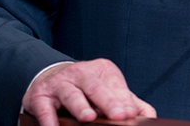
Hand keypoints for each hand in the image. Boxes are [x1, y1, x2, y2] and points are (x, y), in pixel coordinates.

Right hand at [23, 59, 155, 125]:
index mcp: (101, 70)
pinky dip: (48, 119)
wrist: (50, 78)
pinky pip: (44, 107)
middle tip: (121, 115)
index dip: (123, 99)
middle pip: (95, 87)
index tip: (131, 113)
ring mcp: (59, 83)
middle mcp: (80, 73)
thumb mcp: (108, 90)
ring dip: (80, 107)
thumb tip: (149, 117)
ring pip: (71, 94)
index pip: (115, 85)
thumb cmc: (86, 88)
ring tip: (89, 118)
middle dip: (108, 101)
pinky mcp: (40, 95)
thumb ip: (129, 102)